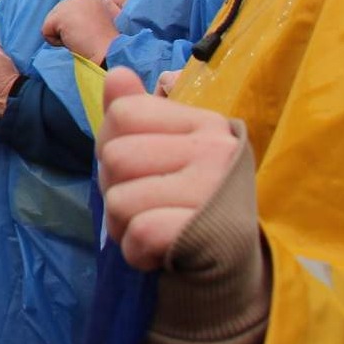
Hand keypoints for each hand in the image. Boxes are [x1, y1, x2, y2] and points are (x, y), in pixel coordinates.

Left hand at [41, 0, 128, 64]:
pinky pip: (46, 32)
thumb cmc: (112, 44)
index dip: (76, 24)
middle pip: (60, 14)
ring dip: (64, 36)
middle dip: (69, 29)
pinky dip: (56, 42)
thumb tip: (80, 21)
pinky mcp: (60, 15)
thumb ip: (94, 16)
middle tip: (86, 38)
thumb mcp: (110, 22)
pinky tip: (73, 42)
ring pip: (52, 23)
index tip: (88, 33)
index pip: (72, 10)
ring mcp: (71, 4)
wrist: (111, 51)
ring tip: (81, 40)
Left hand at [97, 67, 239, 269]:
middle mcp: (215, 150)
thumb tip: (117, 75)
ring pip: (120, 199)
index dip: (112, 146)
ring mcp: (215, 190)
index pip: (123, 113)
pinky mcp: (209, 232)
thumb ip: (136, 114)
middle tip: (146, 207)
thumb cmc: (190, 205)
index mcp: (204, 123)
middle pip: (115, 156)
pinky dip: (137, 252)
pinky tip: (160, 252)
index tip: (140, 171)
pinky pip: (140, 232)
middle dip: (115, 190)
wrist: (231, 267)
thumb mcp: (164, 152)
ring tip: (153, 229)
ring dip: (123, 225)